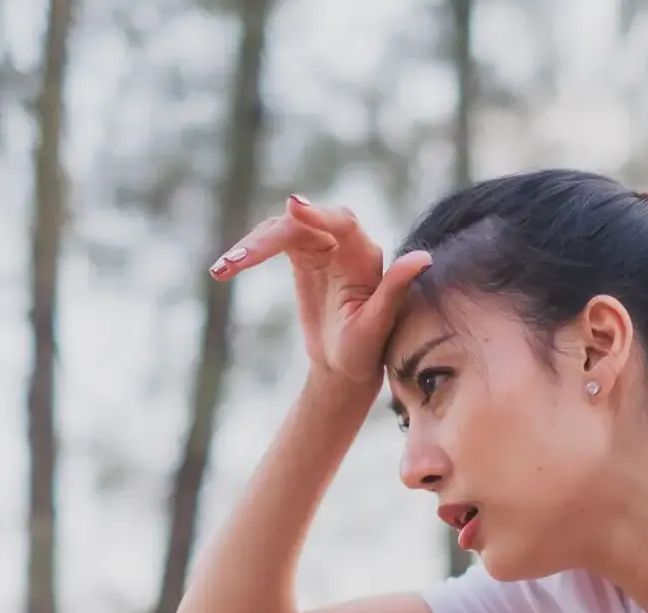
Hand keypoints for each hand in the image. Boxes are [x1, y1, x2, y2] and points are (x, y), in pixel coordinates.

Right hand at [209, 195, 432, 383]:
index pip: (343, 223)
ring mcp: (321, 247)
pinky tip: (223, 269)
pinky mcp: (301, 255)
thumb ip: (395, 289)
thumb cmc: (366, 352)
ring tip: (224, 268)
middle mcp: (345, 245)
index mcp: (367, 257)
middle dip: (270, 238)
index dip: (319, 214)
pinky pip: (270, 243)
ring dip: (251, 246)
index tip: (293, 208)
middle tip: (241, 258)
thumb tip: (424, 257)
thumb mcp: (378, 325)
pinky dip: (246, 254)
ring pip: (280, 231)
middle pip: (303, 224)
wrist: (346, 369)